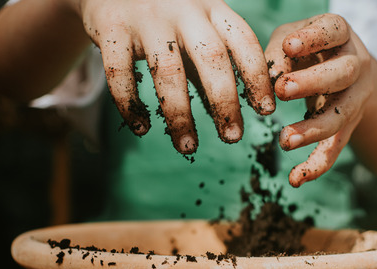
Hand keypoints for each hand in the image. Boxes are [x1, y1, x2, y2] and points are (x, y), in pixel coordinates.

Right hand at [73, 0, 275, 152]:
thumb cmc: (164, 17)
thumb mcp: (194, 29)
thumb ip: (210, 64)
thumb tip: (232, 115)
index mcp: (211, 9)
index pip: (243, 41)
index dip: (257, 77)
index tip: (266, 111)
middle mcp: (183, 10)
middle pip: (211, 57)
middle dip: (225, 102)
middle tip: (232, 138)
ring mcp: (147, 18)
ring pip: (168, 71)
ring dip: (179, 115)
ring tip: (187, 146)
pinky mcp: (111, 27)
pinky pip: (120, 73)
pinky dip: (130, 104)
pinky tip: (141, 128)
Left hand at [265, 14, 372, 186]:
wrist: (346, 71)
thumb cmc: (308, 49)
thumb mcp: (292, 39)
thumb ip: (279, 52)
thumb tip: (269, 79)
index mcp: (341, 34)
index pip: (333, 30)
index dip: (313, 37)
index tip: (289, 46)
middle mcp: (356, 65)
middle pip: (342, 74)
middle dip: (313, 82)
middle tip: (282, 90)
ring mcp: (356, 98)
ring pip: (339, 116)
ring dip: (312, 129)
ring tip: (284, 141)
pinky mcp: (348, 126)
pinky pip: (335, 148)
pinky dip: (317, 165)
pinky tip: (295, 179)